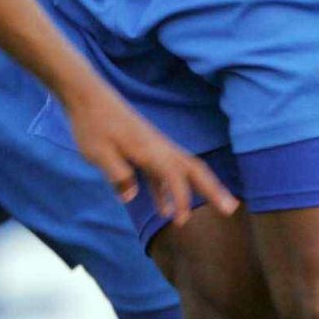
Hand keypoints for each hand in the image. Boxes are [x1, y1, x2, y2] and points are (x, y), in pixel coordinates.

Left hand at [62, 87, 238, 226]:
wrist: (88, 96)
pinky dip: (168, 189)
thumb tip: (130, 196)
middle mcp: (159, 147)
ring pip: (184, 169)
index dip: (181, 199)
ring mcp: (154, 147)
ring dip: (200, 189)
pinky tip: (165, 209)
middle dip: (213, 189)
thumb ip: (116, 174)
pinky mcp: (145, 148)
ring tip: (216, 208)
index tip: (180, 222)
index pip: (175, 177)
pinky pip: (164, 171)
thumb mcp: (98, 152)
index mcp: (149, 149)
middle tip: (231, 209)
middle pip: (194, 169)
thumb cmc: (91, 124)